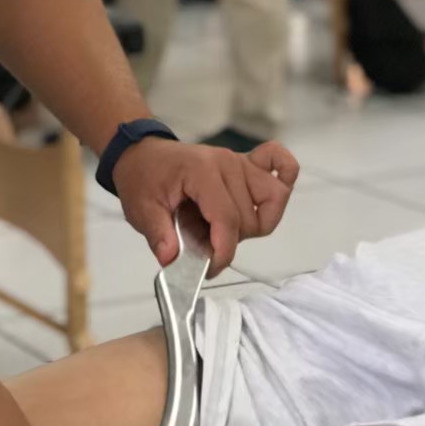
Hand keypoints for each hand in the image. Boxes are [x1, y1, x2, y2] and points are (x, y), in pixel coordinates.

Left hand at [113, 136, 299, 274]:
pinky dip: (283, 182)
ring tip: (224, 227)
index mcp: (201, 171)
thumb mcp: (141, 208)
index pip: (227, 219)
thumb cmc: (143, 179)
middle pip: (249, 217)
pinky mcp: (247, 163)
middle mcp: (227, 163)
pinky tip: (265, 201)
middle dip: (229, 240)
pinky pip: (282, 166)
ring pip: (272, 200)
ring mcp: (240, 161)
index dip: (223, 252)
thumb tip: (172, 260)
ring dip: (254, 222)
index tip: (209, 269)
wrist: (142, 155)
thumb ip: (159, 235)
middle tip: (202, 243)